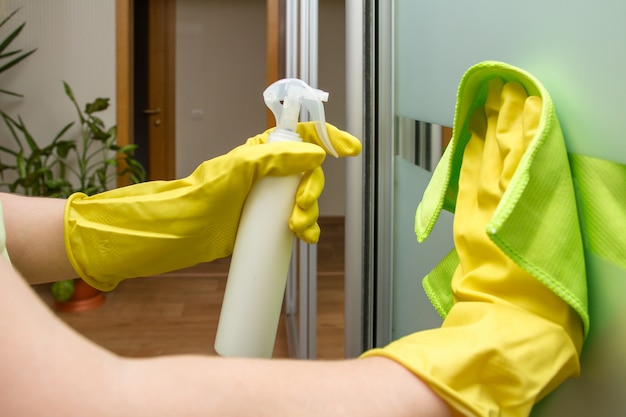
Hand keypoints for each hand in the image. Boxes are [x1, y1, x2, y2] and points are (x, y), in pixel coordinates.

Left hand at [64, 123, 360, 290]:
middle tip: (300, 209)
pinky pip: (296, 220)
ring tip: (298, 229)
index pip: (302, 137)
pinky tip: (305, 237)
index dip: (328, 138)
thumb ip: (274, 157)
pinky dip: (306, 228)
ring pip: (305, 200)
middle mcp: (270, 173)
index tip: (350, 149)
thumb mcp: (237, 170)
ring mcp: (269, 198)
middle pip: (309, 175)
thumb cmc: (204, 195)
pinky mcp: (266, 220)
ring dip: (309, 214)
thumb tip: (314, 155)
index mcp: (264, 153)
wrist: (184, 231)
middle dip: (312, 192)